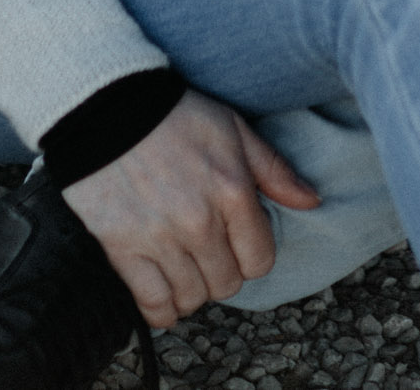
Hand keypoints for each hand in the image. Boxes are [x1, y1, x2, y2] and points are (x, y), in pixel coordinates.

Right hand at [63, 90, 318, 324]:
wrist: (107, 110)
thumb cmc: (175, 115)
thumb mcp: (234, 128)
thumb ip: (273, 169)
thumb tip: (312, 201)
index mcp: (232, 191)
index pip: (260, 260)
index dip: (253, 253)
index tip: (238, 240)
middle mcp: (200, 222)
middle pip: (228, 283)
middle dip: (224, 270)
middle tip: (210, 249)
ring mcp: (160, 239)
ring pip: (193, 298)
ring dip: (194, 288)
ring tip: (186, 265)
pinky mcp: (124, 250)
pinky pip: (153, 304)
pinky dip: (163, 309)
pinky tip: (165, 292)